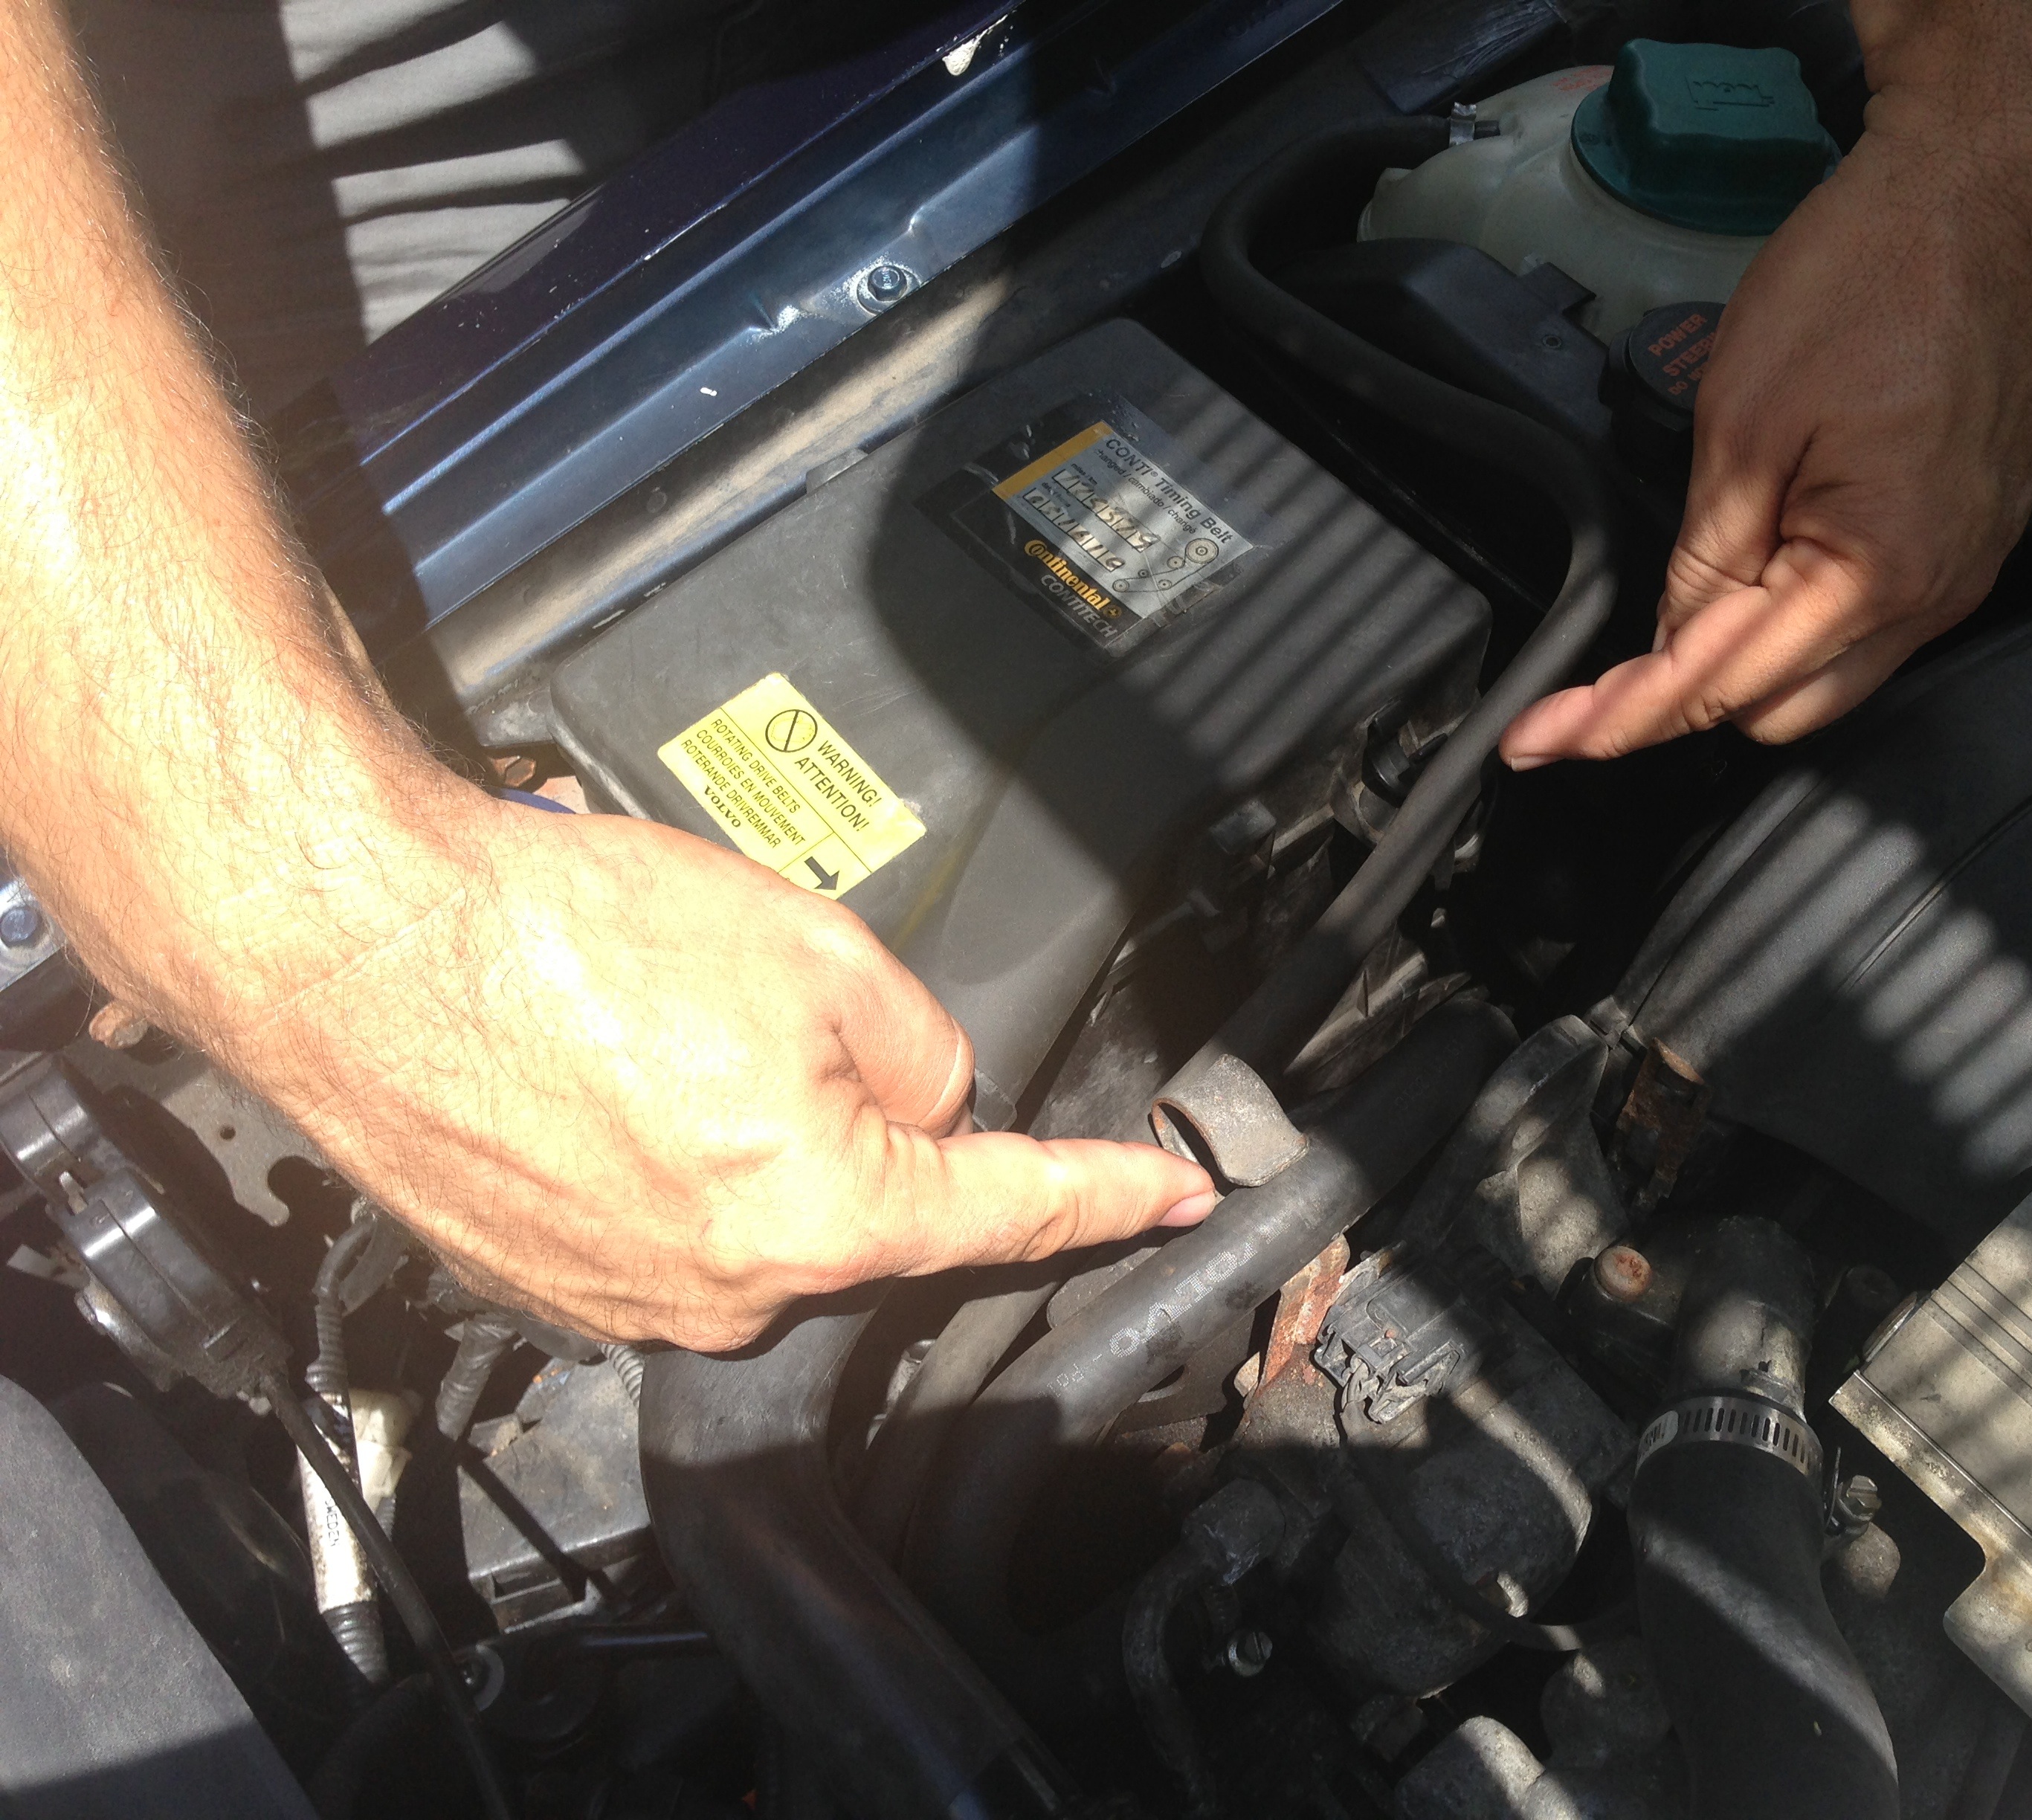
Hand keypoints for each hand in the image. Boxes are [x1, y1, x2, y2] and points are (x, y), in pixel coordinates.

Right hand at [214, 798, 1214, 1350]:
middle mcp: (725, 1293)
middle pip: (866, 1214)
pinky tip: (609, 1072)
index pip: (1010, 1213)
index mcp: (817, 1214)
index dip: (1107, 1195)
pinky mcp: (547, 1283)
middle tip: (762, 1008)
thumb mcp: (809, 947)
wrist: (358, 946)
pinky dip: (664, 1155)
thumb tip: (936, 1099)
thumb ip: (919, 1043)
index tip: (1171, 1195)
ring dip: (743, 1129)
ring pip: (758, 1218)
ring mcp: (627, 1302)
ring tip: (655, 1025)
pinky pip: (662, 1227)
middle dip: (860, 1118)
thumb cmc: (567, 937)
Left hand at [1500, 0, 2031, 765]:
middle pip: (1778, 711)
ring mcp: (1965, 567)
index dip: (1616, 719)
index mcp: (1879, 572)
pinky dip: (1800, 614)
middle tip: (1593, 675)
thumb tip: (1675, 639)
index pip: (1718, 688)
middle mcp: (1938, 592)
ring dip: (1742, 658)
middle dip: (1682, 697)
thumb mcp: (1743, 417)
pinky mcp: (1972, 534)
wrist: (2006, 179)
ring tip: (1684, 594)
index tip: (1538, 741)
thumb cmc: (1886, 268)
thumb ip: (1704, 555)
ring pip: (1827, 676)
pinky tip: (1758, 564)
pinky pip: (1872, 619)